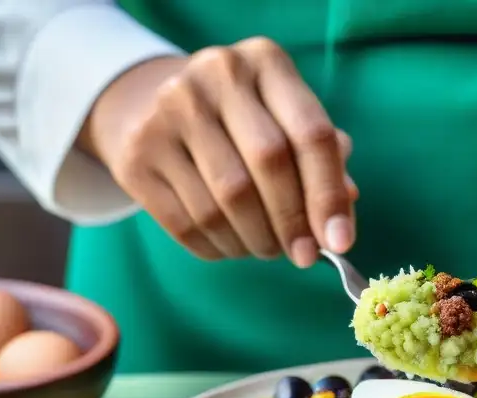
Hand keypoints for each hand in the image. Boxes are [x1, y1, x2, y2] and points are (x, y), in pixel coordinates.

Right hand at [79, 39, 357, 265]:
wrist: (150, 106)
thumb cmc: (241, 123)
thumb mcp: (285, 122)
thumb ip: (322, 165)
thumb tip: (338, 225)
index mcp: (265, 62)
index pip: (310, 133)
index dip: (328, 195)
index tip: (340, 242)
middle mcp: (215, 77)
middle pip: (268, 165)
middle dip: (292, 223)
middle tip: (303, 256)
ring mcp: (167, 112)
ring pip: (226, 202)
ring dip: (256, 241)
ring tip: (267, 248)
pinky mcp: (137, 155)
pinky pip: (188, 223)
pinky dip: (219, 248)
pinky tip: (232, 246)